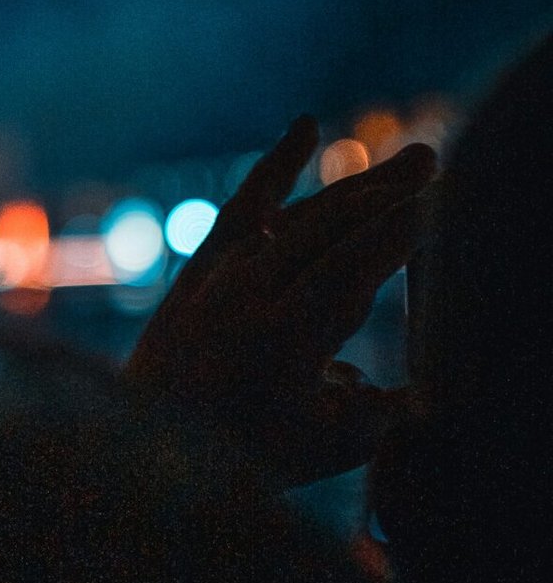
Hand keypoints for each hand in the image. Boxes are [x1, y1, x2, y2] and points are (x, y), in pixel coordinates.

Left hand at [124, 115, 435, 486]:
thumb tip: (429, 389)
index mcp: (285, 339)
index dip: (395, 235)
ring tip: (413, 162)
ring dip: (356, 185)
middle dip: (386, 193)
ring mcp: (223, 274)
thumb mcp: (324, 447)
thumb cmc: (247, 456)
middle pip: (328, 228)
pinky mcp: (204, 264)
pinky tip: (305, 125)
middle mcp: (250, 293)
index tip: (436, 207)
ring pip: (298, 213)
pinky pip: (244, 205)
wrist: (146, 444)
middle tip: (434, 159)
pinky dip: (275, 166)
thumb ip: (381, 414)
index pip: (351, 270)